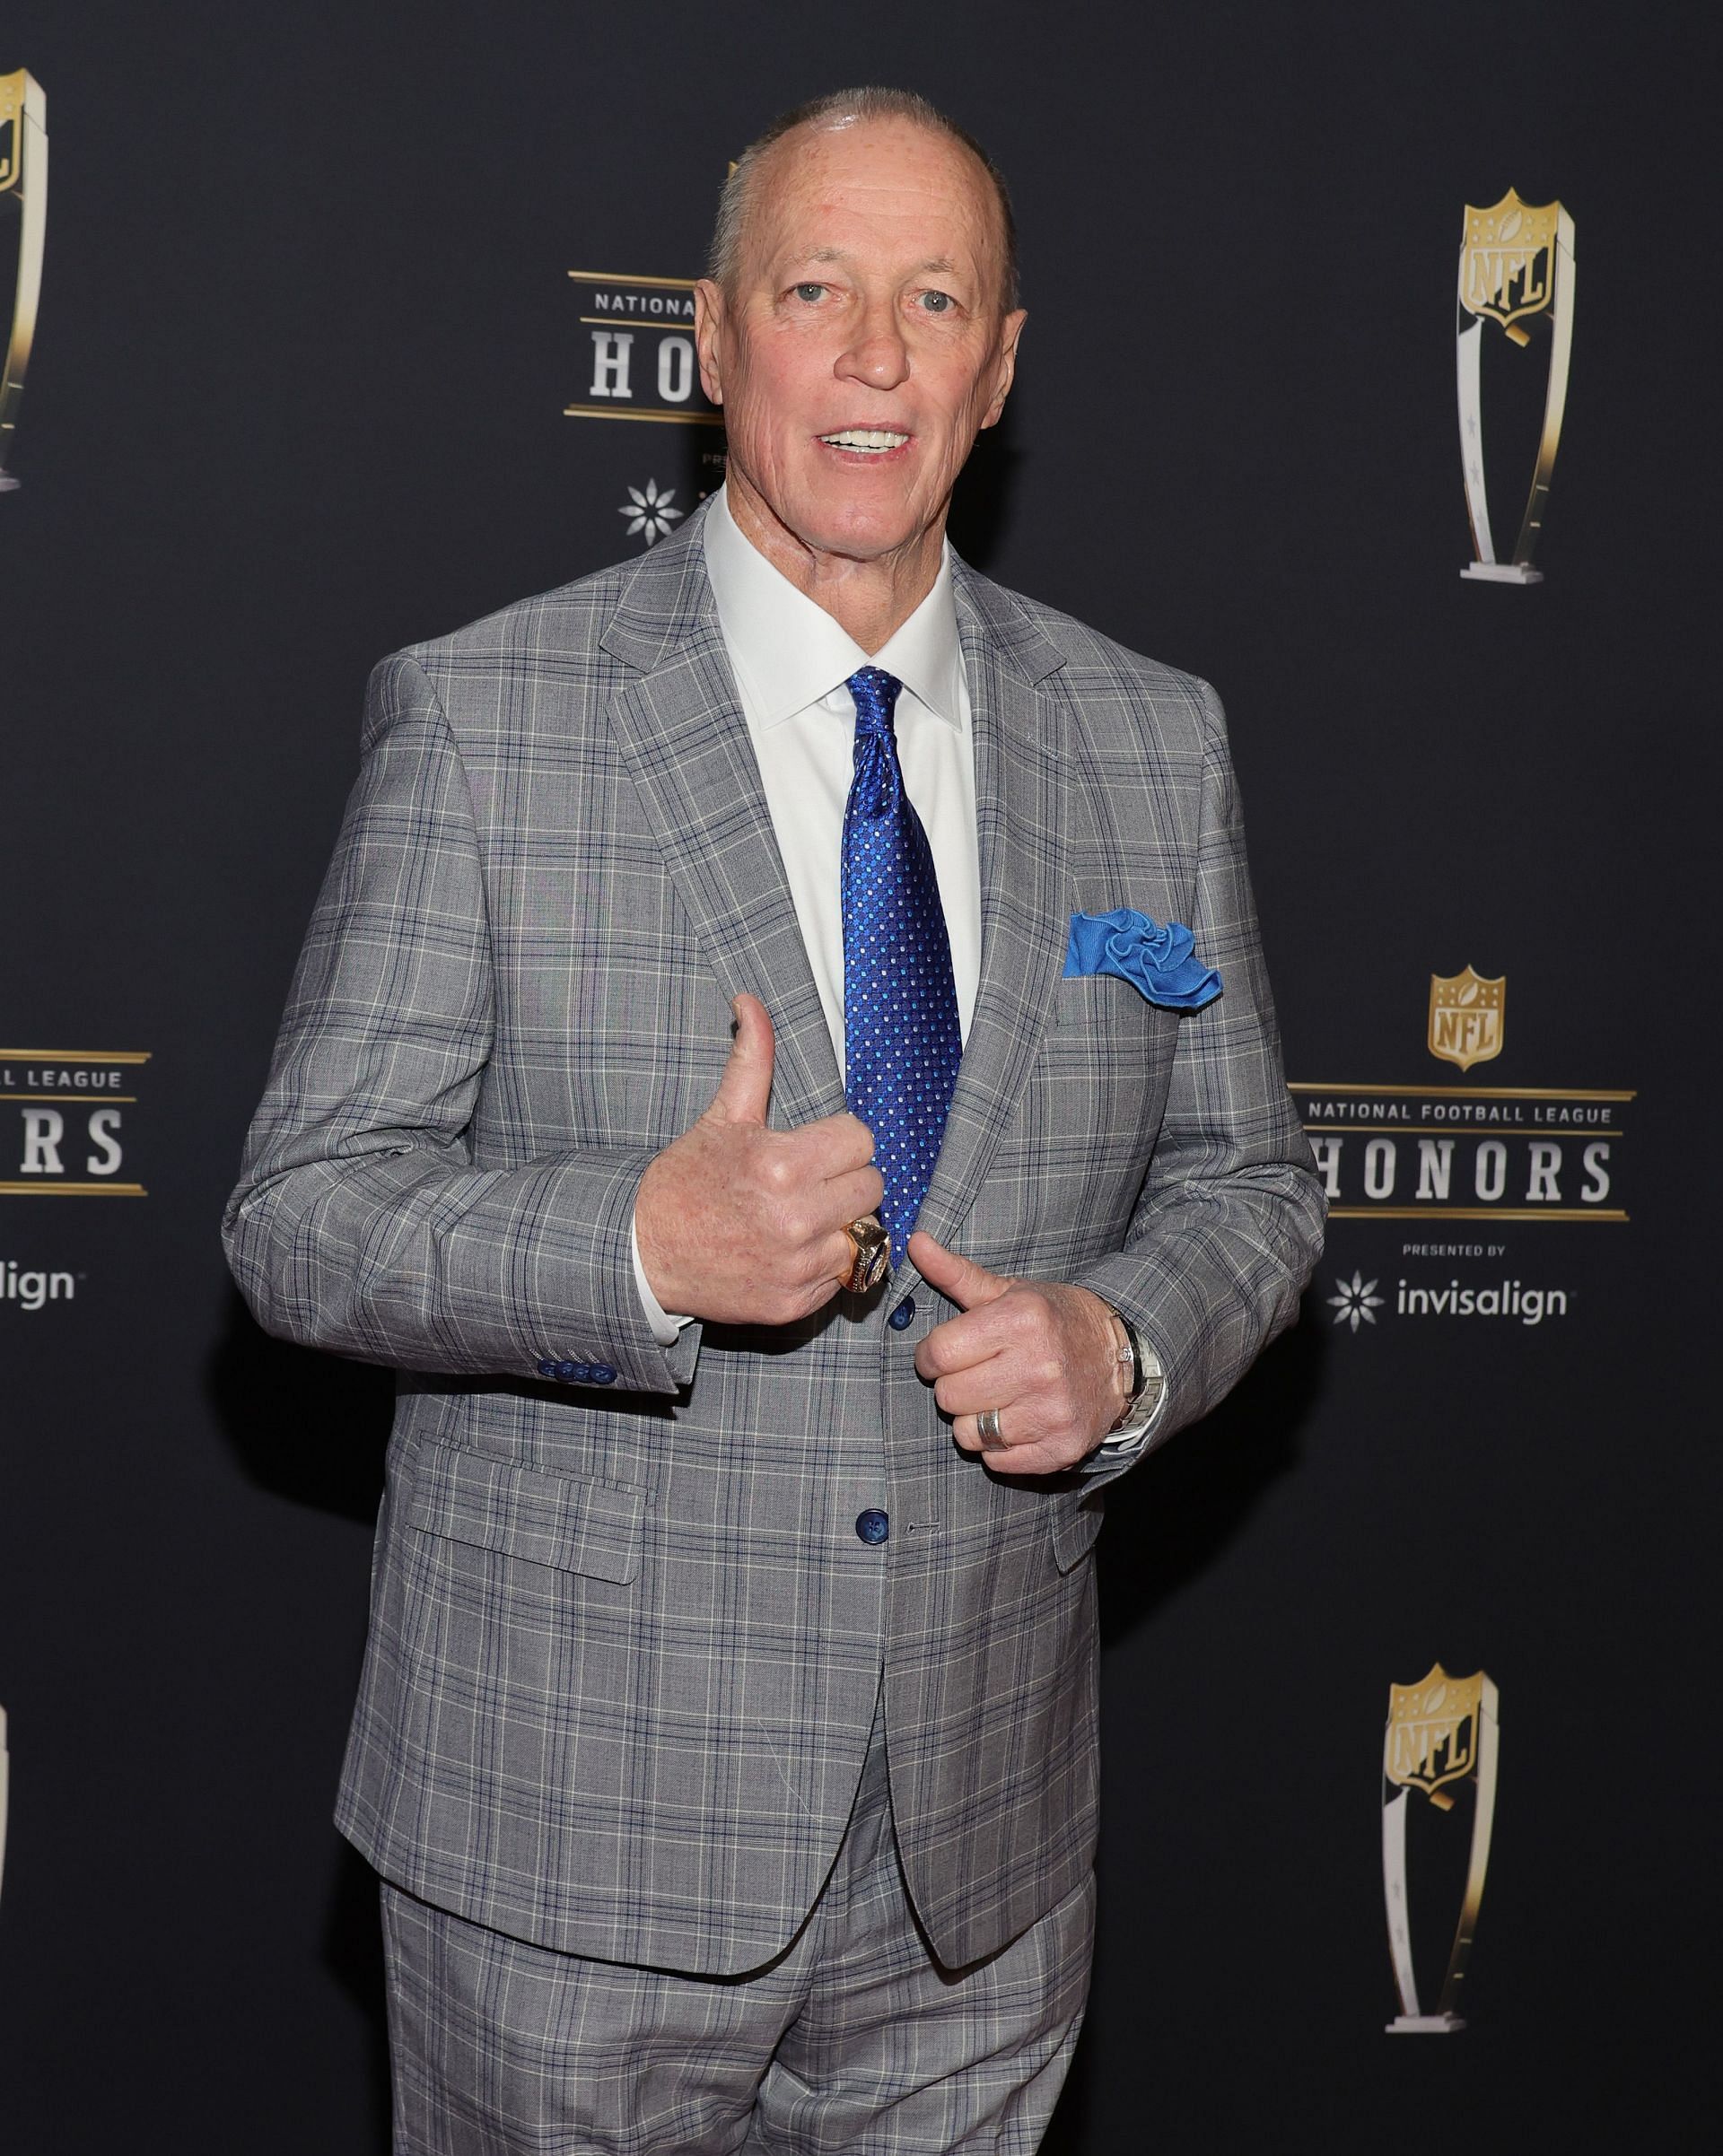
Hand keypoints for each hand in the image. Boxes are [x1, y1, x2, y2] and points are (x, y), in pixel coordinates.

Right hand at [634, 995, 883, 1326]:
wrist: (643, 1252)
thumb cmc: (687, 1180)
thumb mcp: (723, 1117)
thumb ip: (752, 1059)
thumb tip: (750, 1001)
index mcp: (783, 1164)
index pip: (862, 1141)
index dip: (840, 1141)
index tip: (815, 1149)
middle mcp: (796, 1218)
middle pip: (872, 1187)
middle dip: (845, 1180)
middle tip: (809, 1182)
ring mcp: (797, 1265)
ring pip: (864, 1233)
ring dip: (840, 1224)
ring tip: (801, 1217)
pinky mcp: (794, 1303)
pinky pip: (843, 1276)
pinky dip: (824, 1264)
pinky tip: (789, 1250)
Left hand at [909, 1230, 1129, 1474]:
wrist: (1119, 1358)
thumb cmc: (1052, 1321)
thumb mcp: (1008, 1291)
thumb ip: (955, 1272)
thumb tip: (915, 1241)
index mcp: (1022, 1320)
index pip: (938, 1354)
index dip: (930, 1356)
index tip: (943, 1354)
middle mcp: (1039, 1366)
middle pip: (948, 1396)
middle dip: (954, 1385)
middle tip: (979, 1373)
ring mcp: (1053, 1412)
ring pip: (968, 1434)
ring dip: (974, 1419)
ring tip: (998, 1398)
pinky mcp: (1061, 1448)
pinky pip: (997, 1461)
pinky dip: (999, 1446)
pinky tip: (1018, 1419)